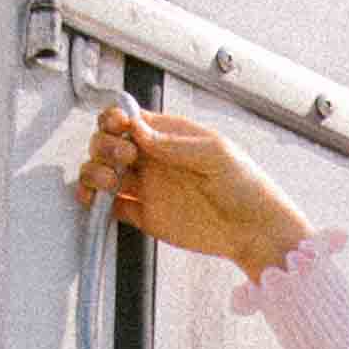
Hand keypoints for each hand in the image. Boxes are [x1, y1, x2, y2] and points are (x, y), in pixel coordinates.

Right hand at [73, 97, 311, 278]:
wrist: (254, 230)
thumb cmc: (245, 185)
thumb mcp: (215, 154)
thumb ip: (175, 143)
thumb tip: (138, 129)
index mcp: (168, 136)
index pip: (127, 118)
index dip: (114, 119)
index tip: (120, 129)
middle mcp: (153, 158)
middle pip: (108, 142)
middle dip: (104, 145)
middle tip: (125, 159)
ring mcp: (147, 187)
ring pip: (103, 172)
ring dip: (94, 172)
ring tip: (110, 182)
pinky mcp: (144, 215)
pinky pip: (110, 206)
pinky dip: (95, 202)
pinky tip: (95, 201)